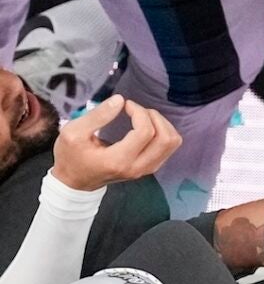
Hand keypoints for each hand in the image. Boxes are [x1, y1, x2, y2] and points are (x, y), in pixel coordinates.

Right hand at [50, 94, 180, 191]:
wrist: (74, 183)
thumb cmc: (71, 156)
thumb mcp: (73, 133)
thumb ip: (97, 116)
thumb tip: (120, 100)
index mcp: (118, 160)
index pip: (145, 132)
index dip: (139, 112)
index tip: (126, 104)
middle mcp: (137, 167)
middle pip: (166, 138)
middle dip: (155, 117)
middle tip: (136, 110)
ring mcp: (146, 169)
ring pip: (172, 143)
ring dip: (162, 124)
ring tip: (143, 116)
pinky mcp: (149, 167)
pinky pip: (168, 148)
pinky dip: (163, 132)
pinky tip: (146, 126)